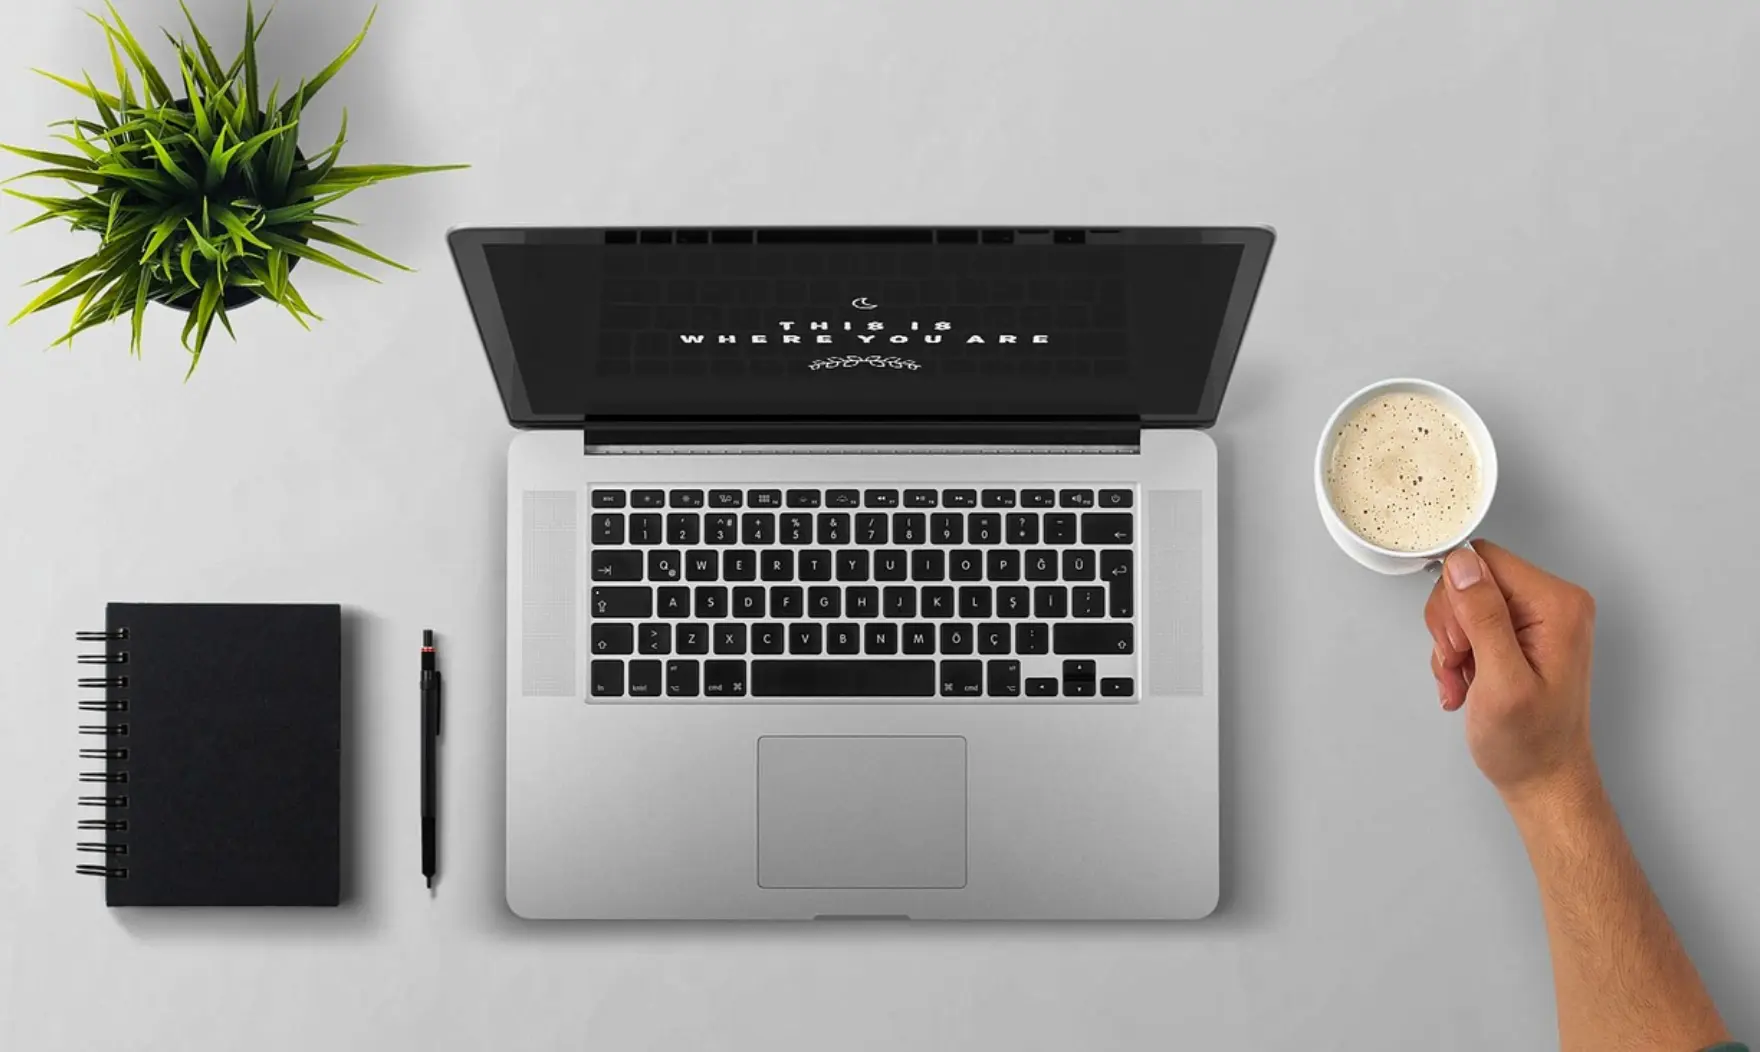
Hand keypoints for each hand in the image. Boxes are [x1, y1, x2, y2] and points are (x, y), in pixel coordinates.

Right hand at [1425, 540, 1598, 798]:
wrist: (1543, 779)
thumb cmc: (1530, 743)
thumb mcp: (1501, 680)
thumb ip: (1483, 617)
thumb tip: (1462, 564)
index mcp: (1557, 604)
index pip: (1483, 560)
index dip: (1457, 600)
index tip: (1462, 645)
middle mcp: (1552, 603)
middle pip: (1470, 580)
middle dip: (1451, 627)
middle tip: (1461, 665)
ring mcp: (1536, 619)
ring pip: (1462, 603)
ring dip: (1450, 646)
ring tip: (1463, 681)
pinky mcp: (1519, 633)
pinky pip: (1468, 623)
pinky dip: (1457, 656)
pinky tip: (1466, 683)